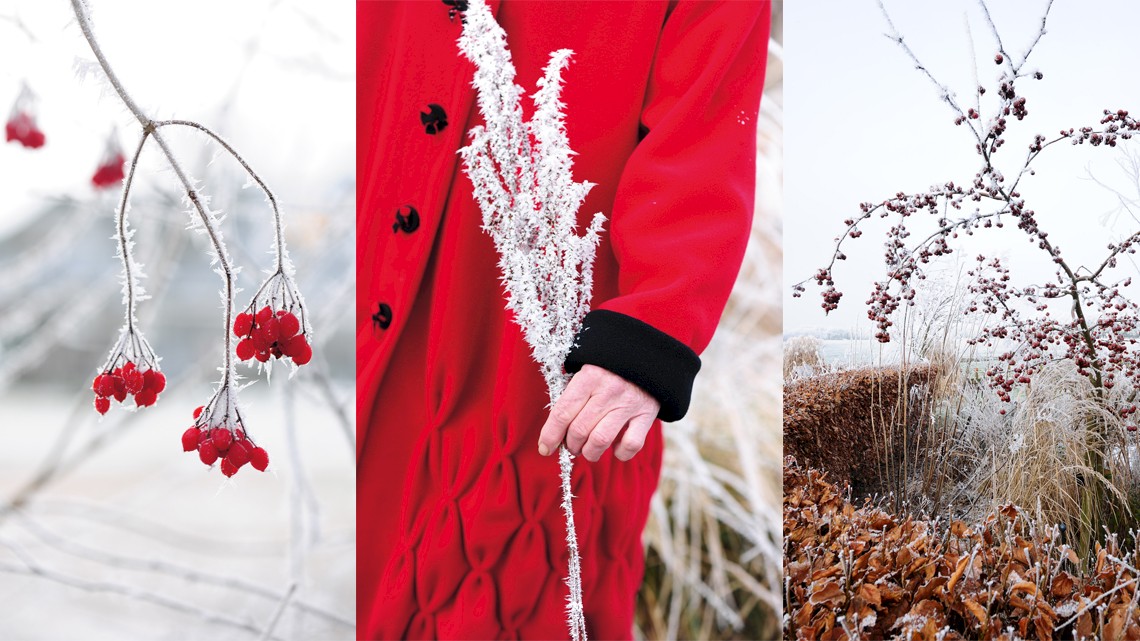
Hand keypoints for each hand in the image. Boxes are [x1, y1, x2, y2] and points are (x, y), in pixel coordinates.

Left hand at [538, 364, 659, 461]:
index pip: (563, 412)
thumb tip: (554, 430)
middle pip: (579, 430)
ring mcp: (629, 404)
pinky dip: (620, 453)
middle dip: (571, 445)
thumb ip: (572, 395)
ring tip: (589, 450)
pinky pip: (630, 445)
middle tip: (572, 445)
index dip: (550, 435)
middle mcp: (609, 390)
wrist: (648, 358)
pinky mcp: (647, 415)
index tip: (545, 448)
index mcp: (589, 376)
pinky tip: (615, 447)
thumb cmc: (610, 369)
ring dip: (590, 452)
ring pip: (600, 441)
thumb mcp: (587, 372)